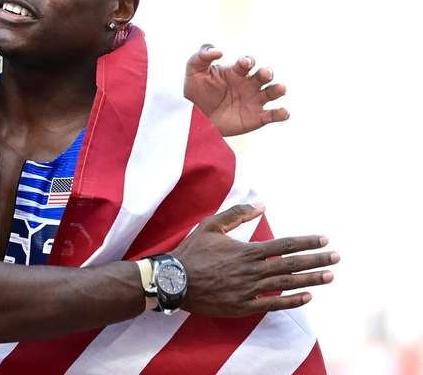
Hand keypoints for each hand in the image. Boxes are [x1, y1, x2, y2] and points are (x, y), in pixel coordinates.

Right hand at [173, 204, 337, 316]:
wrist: (174, 281)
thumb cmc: (192, 251)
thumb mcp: (211, 226)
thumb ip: (237, 213)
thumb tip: (262, 204)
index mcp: (247, 250)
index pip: (285, 245)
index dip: (307, 242)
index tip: (325, 240)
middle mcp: (253, 270)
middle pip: (292, 265)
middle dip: (317, 260)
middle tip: (337, 257)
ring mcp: (250, 290)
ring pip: (287, 284)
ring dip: (311, 280)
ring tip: (330, 275)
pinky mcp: (243, 306)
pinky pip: (274, 304)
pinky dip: (292, 301)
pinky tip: (307, 298)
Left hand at [183, 45, 288, 136]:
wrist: (194, 116)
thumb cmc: (195, 90)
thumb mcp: (193, 70)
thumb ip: (202, 55)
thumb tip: (219, 51)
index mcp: (236, 71)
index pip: (247, 62)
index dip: (247, 61)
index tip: (243, 63)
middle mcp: (249, 84)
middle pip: (264, 75)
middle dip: (266, 73)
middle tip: (264, 74)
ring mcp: (254, 100)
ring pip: (272, 92)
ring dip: (278, 89)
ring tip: (280, 89)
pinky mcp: (257, 118)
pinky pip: (273, 115)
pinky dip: (281, 114)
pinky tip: (284, 113)